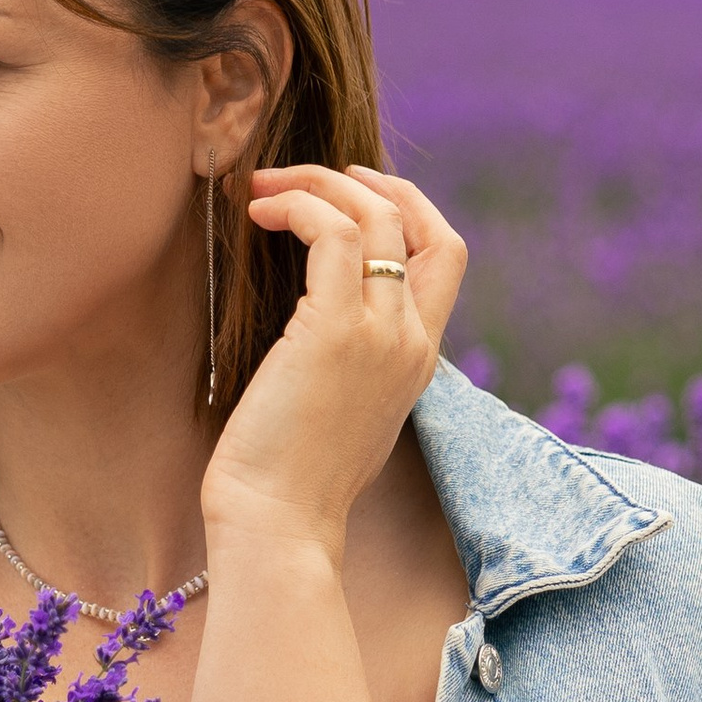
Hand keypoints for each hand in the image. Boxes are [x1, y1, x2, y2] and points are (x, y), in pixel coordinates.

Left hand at [203, 164, 464, 562]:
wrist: (280, 525)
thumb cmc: (288, 483)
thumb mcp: (338, 413)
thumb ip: (345, 364)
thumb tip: (308, 327)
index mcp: (419, 360)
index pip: (445, 258)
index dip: (408, 208)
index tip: (354, 193)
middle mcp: (412, 341)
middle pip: (425, 224)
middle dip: (368, 183)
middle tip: (302, 177)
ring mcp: (381, 333)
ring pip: (377, 215)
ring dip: (317, 184)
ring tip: (262, 189)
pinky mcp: (334, 331)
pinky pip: (331, 232)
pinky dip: (296, 205)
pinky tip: (256, 213)